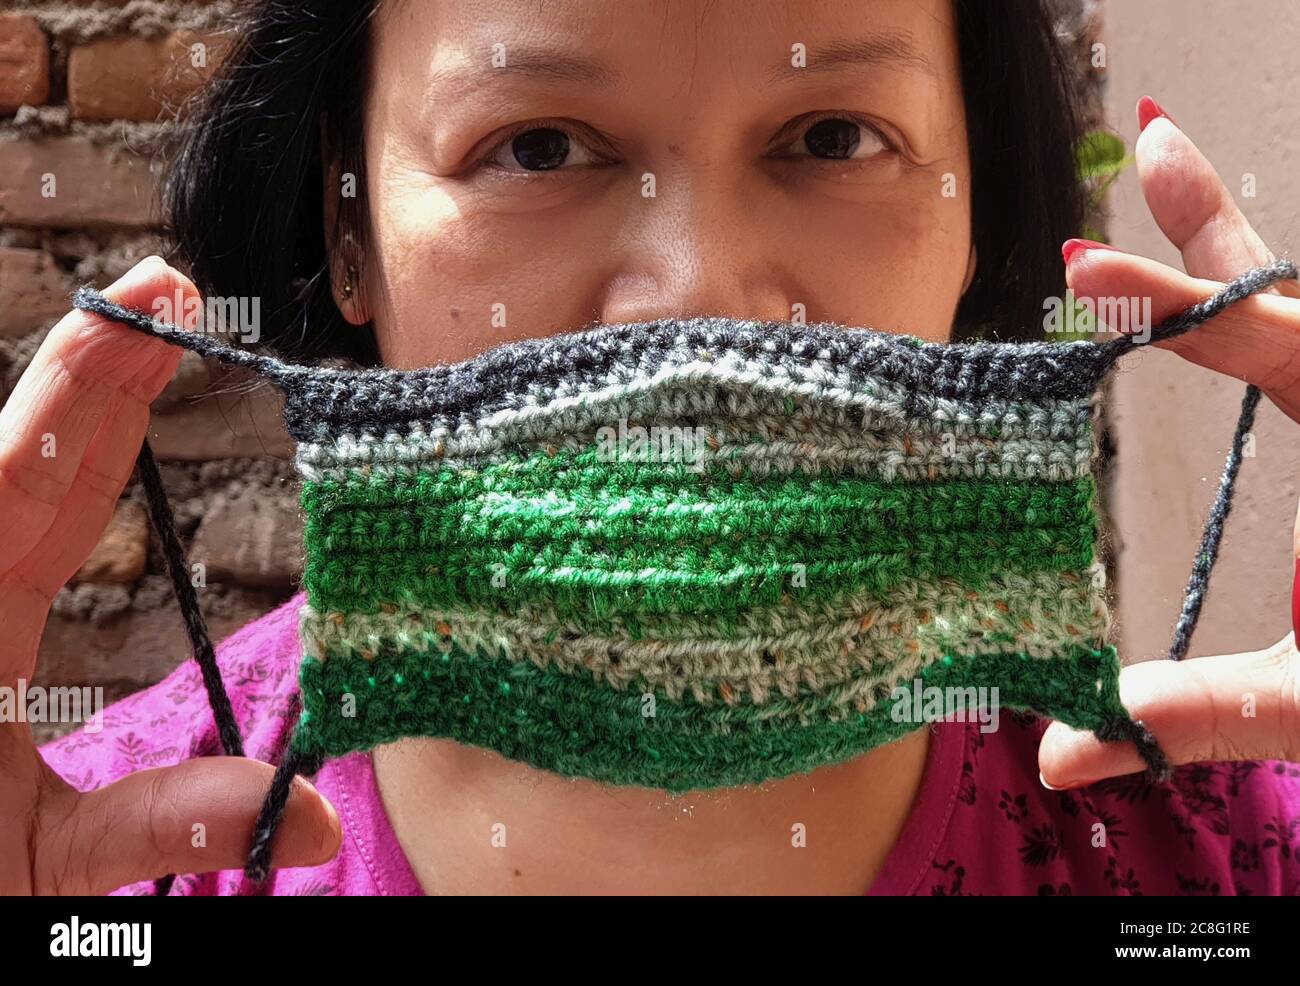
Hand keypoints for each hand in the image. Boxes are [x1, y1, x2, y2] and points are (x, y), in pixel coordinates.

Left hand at [0, 257, 339, 893]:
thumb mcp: (41, 867)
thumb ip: (161, 823)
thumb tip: (307, 813)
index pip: (26, 472)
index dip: (94, 378)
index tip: (152, 301)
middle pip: (31, 452)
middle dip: (103, 367)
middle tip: (174, 293)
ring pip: (19, 480)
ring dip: (87, 407)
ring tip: (153, 340)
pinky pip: (17, 526)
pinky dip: (64, 469)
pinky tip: (98, 443)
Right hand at [1040, 97, 1299, 786]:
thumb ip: (1203, 718)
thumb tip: (1060, 752)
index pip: (1270, 344)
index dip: (1174, 304)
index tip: (1086, 270)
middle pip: (1294, 295)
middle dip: (1214, 220)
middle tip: (1153, 140)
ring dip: (1234, 254)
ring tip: (1172, 183)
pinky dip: (1262, 319)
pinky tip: (1233, 313)